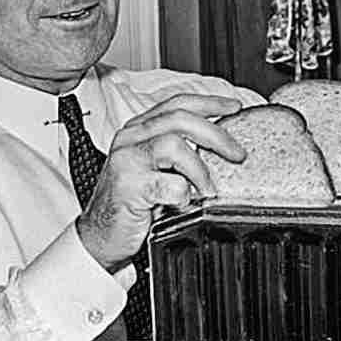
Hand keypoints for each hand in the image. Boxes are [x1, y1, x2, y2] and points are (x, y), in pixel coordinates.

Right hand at [76, 94, 244, 270]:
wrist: (102, 237)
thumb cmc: (132, 205)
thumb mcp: (158, 171)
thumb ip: (181, 155)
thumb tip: (223, 152)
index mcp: (139, 130)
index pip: (177, 104)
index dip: (209, 103)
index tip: (234, 107)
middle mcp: (130, 138)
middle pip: (180, 119)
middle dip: (217, 134)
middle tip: (238, 154)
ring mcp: (127, 160)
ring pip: (175, 145)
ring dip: (200, 169)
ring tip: (208, 190)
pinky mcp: (128, 186)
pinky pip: (169, 184)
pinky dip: (183, 196)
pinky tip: (182, 205)